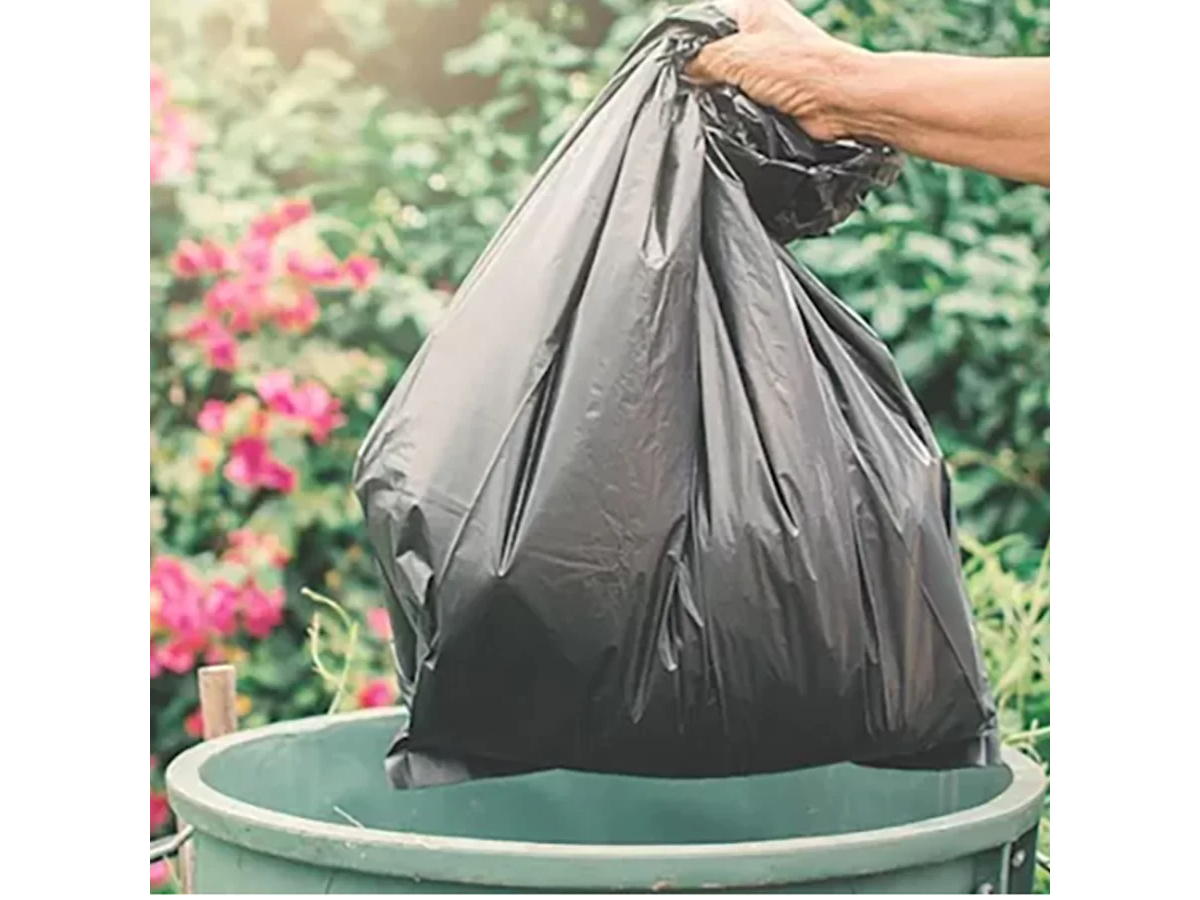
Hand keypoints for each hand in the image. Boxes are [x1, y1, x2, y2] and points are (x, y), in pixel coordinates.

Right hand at [687, 0, 864, 140]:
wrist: (839, 101)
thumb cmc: (798, 67)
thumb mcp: (733, 56)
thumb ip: (700, 61)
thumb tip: (685, 74)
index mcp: (753, 5)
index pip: (705, 18)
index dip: (688, 39)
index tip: (674, 62)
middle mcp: (763, 28)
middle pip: (715, 49)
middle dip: (704, 69)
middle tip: (694, 85)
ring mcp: (770, 60)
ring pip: (729, 76)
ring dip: (722, 91)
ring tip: (716, 99)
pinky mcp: (776, 89)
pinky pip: (743, 97)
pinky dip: (736, 106)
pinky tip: (731, 112)